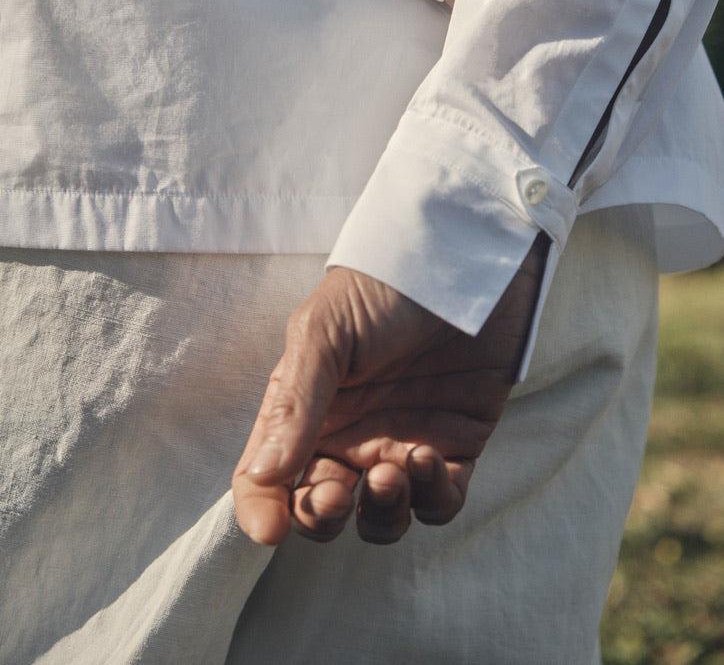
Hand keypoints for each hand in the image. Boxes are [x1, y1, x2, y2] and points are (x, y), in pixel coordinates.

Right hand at [232, 235, 546, 545]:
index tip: (271, 528)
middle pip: (321, 508)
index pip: (267, 476)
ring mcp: (401, 443)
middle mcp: (349, 434)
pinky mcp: (455, 446)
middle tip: (335, 494)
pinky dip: (430, 498)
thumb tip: (263, 475)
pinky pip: (439, 502)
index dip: (261, 510)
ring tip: (389, 473)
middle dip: (322, 517)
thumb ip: (295, 402)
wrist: (459, 258)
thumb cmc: (381, 285)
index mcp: (305, 408)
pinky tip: (426, 458)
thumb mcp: (323, 330)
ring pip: (380, 518)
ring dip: (379, 514)